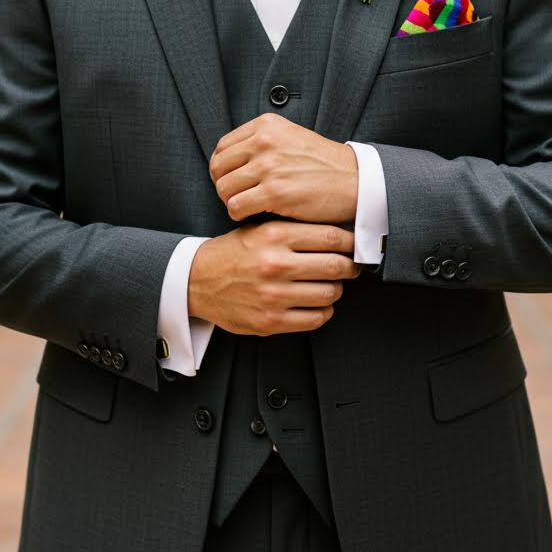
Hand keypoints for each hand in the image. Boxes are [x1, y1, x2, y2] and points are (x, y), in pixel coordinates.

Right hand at [188, 220, 360, 336]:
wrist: (197, 281)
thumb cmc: (233, 253)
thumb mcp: (259, 229)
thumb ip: (294, 229)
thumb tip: (338, 233)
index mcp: (274, 236)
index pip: (330, 236)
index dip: (351, 241)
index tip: (354, 245)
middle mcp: (275, 265)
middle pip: (336, 266)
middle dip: (350, 267)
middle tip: (351, 266)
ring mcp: (273, 296)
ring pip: (330, 294)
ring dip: (336, 290)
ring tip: (329, 284)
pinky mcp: (270, 322)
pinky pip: (316, 318)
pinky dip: (323, 311)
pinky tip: (316, 303)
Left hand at [209, 112, 358, 223]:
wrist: (355, 181)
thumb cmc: (323, 165)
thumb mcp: (290, 137)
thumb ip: (261, 142)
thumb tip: (229, 159)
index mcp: (266, 125)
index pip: (222, 147)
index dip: (223, 168)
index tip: (233, 180)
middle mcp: (264, 141)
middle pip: (218, 168)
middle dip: (224, 186)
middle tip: (238, 196)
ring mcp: (269, 166)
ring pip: (224, 188)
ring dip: (231, 202)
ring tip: (247, 206)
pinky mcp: (275, 192)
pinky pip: (236, 206)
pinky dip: (239, 215)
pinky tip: (252, 215)